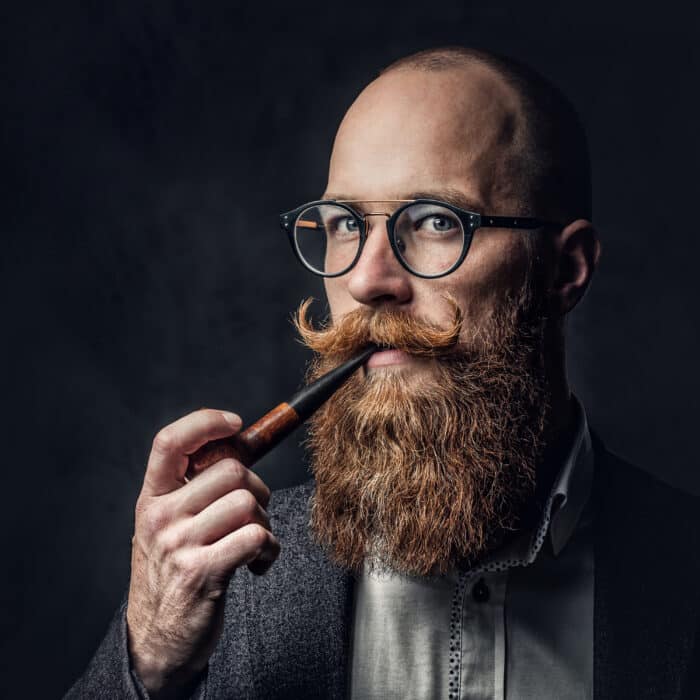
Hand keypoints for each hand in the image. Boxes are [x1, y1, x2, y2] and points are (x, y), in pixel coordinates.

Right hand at [126, 409, 279, 697]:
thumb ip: (196, 487)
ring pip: (247, 501)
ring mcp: (178, 543)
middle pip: (231, 470)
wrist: (156, 639)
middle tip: (251, 513)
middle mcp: (160, 516)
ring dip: (264, 521)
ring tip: (252, 543)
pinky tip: (257, 563)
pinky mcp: (202, 571)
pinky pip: (256, 535)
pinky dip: (269, 549)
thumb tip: (241, 446)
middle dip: (256, 488)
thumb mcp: (169, 524)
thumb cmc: (173, 572)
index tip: (235, 423)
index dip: (205, 422)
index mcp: (152, 498)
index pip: (170, 441)